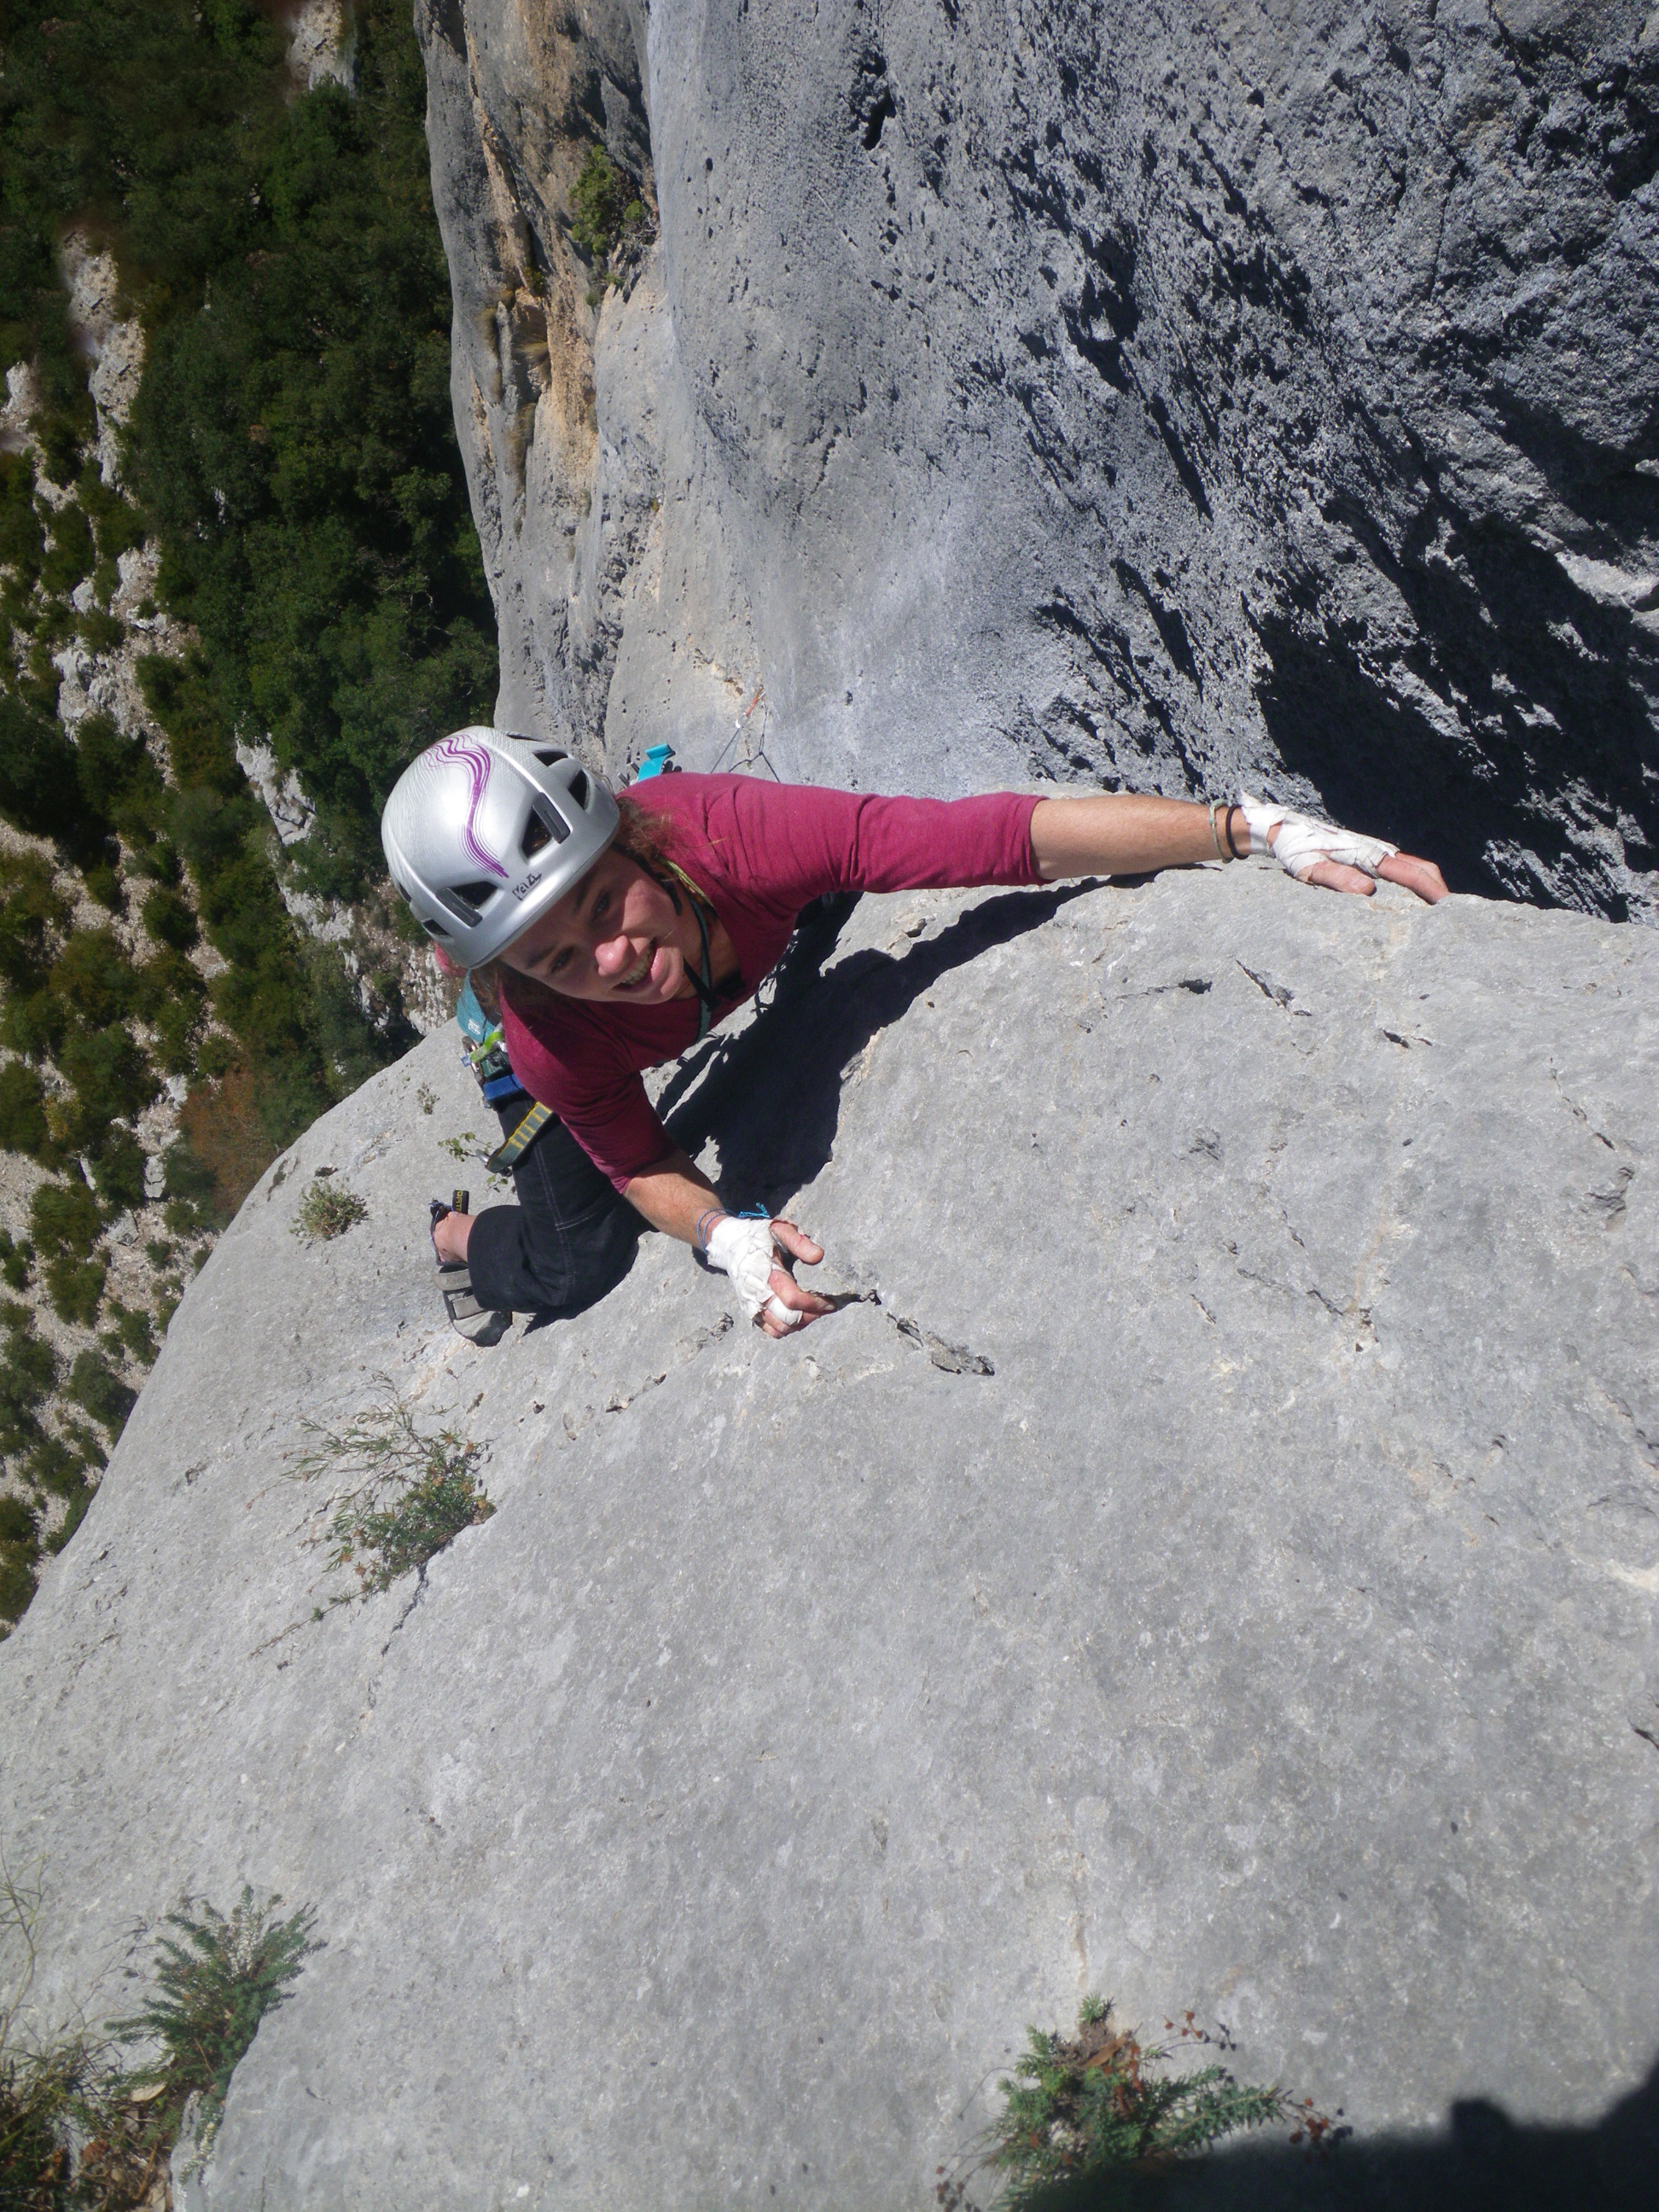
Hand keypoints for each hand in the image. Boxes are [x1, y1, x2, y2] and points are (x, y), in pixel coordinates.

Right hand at [756, 1219, 835, 1337]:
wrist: (731, 1245)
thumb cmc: (759, 1237)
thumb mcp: (780, 1230)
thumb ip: (800, 1243)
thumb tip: (819, 1257)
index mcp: (766, 1273)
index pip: (793, 1299)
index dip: (815, 1303)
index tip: (831, 1300)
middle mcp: (756, 1294)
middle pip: (789, 1319)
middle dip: (813, 1315)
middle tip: (827, 1307)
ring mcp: (752, 1306)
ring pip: (781, 1328)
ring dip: (802, 1323)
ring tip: (815, 1310)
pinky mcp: (751, 1313)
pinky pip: (773, 1331)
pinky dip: (789, 1328)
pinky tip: (800, 1315)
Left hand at [1280, 840, 1449, 905]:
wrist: (1288, 831)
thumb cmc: (1298, 850)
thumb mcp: (1310, 868)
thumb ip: (1336, 878)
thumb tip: (1366, 891)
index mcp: (1370, 855)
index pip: (1411, 874)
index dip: (1432, 891)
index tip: (1448, 908)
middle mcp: (1379, 852)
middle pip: (1422, 869)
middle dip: (1439, 889)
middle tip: (1451, 916)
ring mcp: (1376, 853)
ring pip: (1414, 867)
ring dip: (1429, 886)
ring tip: (1437, 913)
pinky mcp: (1370, 856)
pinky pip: (1400, 869)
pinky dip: (1414, 883)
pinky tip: (1412, 901)